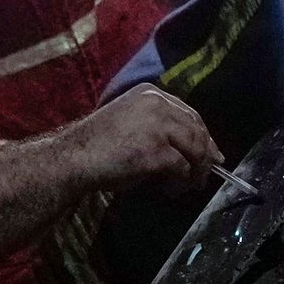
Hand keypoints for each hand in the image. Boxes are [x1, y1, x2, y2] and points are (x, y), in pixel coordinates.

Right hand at [69, 85, 221, 192]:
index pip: (189, 114)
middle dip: (205, 156)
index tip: (211, 155)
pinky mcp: (157, 150)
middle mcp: (157, 104)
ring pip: (195, 149)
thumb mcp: (130, 123)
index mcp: (151, 94)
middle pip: (197, 130)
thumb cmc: (97, 145)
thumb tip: (196, 150)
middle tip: (203, 177)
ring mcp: (158, 126)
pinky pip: (182, 169)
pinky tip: (168, 190)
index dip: (203, 136)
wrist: (73, 158)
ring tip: (186, 186)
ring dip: (195, 172)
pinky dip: (180, 183)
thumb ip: (160, 128)